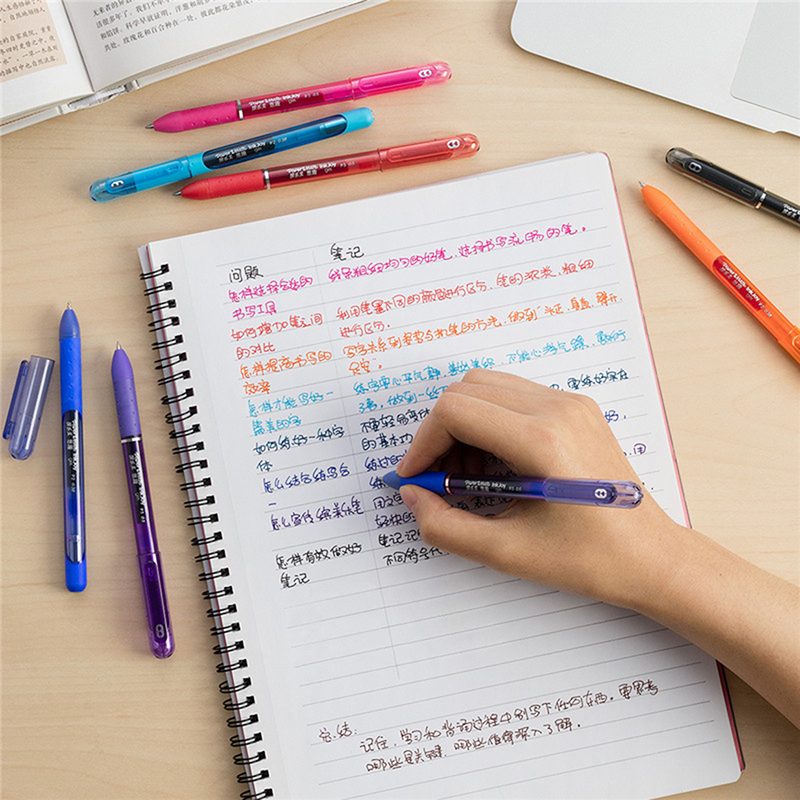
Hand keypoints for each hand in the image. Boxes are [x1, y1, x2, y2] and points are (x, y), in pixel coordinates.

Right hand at [396, 369, 681, 608]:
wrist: (653, 558)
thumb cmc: (589, 561)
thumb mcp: (508, 552)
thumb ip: (445, 525)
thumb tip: (411, 495)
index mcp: (542, 440)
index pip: (455, 411)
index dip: (423, 443)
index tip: (414, 477)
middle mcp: (557, 408)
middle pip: (466, 389)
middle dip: (440, 432)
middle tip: (439, 478)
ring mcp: (570, 403)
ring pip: (487, 387)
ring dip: (464, 425)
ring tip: (468, 476)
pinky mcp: (576, 408)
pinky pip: (514, 396)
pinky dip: (489, 422)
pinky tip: (496, 465)